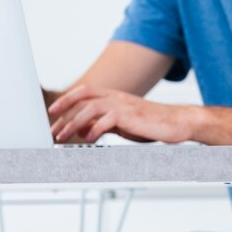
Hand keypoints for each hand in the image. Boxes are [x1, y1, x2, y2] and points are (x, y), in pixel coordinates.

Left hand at [48, 86, 196, 143]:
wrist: (178, 122)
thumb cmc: (153, 124)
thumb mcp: (124, 124)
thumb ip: (105, 123)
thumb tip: (84, 128)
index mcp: (115, 96)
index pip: (84, 92)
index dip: (66, 100)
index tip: (53, 113)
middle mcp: (117, 97)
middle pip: (82, 99)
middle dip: (64, 115)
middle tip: (53, 130)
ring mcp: (123, 105)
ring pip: (89, 109)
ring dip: (73, 123)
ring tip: (63, 137)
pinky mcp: (130, 115)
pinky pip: (106, 120)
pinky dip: (93, 129)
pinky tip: (88, 138)